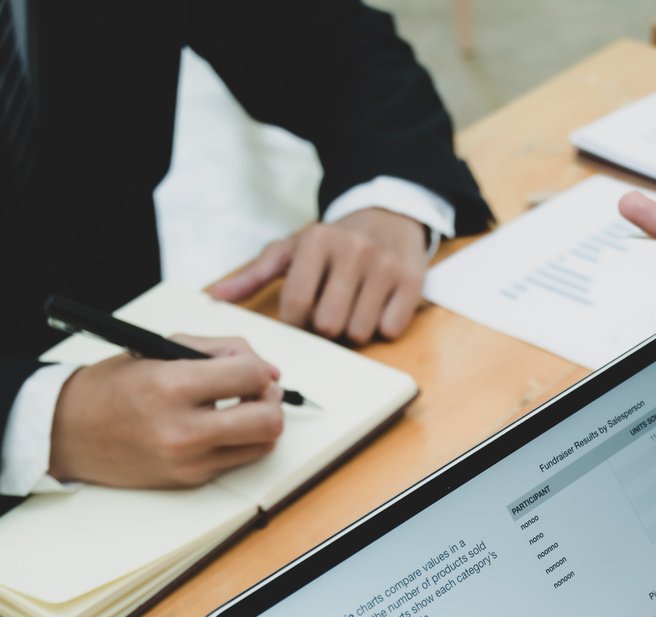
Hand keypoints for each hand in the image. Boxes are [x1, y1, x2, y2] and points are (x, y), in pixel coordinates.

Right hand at [49, 336, 283, 488]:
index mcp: (172, 386)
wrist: (71, 432)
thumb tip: (268, 370)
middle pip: (269, 421)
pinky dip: (239, 441)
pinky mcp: (191, 480)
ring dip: (262, 424)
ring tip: (240, 408)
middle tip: (258, 391)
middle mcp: (183, 430)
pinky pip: (238, 460)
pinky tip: (219, 427)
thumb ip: (218, 352)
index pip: (251, 376)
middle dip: (272, 400)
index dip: (261, 368)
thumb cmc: (114, 386)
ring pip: (263, 446)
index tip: (253, 368)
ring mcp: (189, 461)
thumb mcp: (159, 350)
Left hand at [209, 209, 428, 343]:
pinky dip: (382, 327)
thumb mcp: (292, 249)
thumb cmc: (333, 243)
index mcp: (317, 240)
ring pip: (358, 332)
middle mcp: (352, 249)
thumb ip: (254, 275)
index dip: (296, 323)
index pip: (297, 304)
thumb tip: (215, 298)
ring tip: (353, 309)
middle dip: (326, 328)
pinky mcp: (411, 281)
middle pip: (328, 324)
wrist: (389, 217)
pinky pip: (390, 330)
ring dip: (353, 331)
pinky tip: (378, 307)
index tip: (302, 318)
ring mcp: (384, 265)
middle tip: (330, 313)